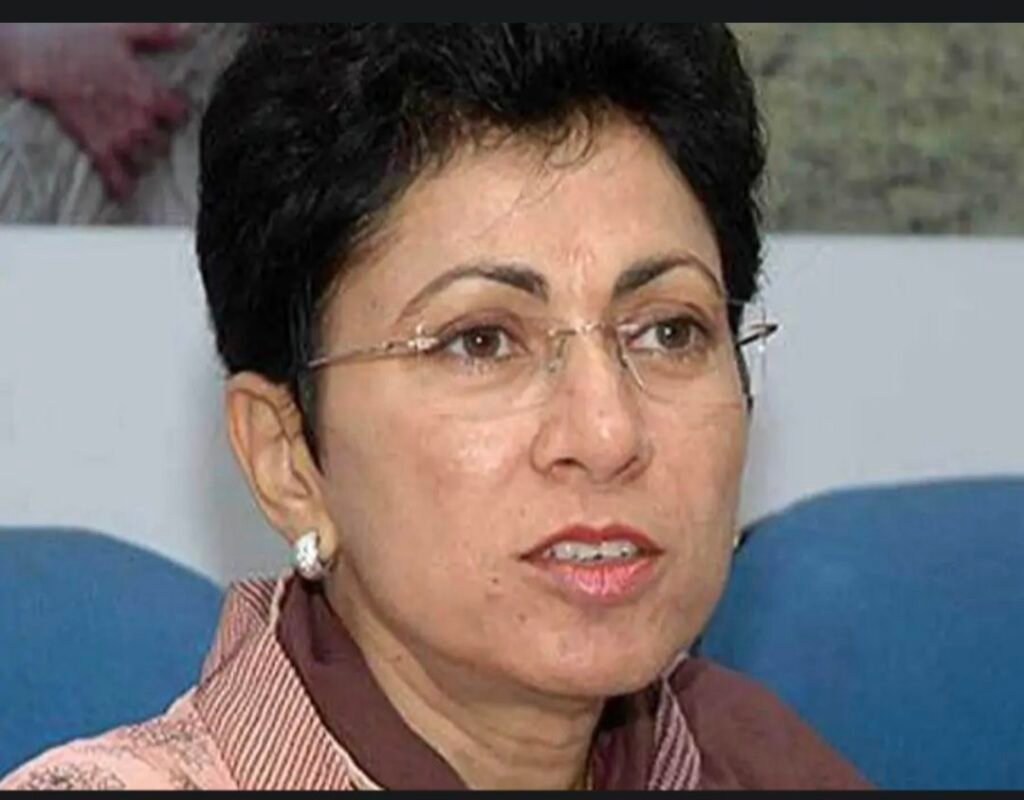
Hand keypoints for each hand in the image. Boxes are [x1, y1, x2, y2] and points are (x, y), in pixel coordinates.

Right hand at [2, 23, 191, 200]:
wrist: (39, 56)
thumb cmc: (78, 38)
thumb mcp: (122, 29)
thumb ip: (158, 33)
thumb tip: (187, 31)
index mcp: (149, 91)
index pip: (179, 113)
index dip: (175, 112)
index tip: (170, 112)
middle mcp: (140, 119)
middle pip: (163, 141)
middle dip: (159, 139)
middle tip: (150, 134)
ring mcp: (119, 136)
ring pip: (146, 161)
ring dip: (144, 160)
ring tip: (139, 157)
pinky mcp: (96, 146)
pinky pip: (114, 175)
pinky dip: (121, 186)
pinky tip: (125, 193)